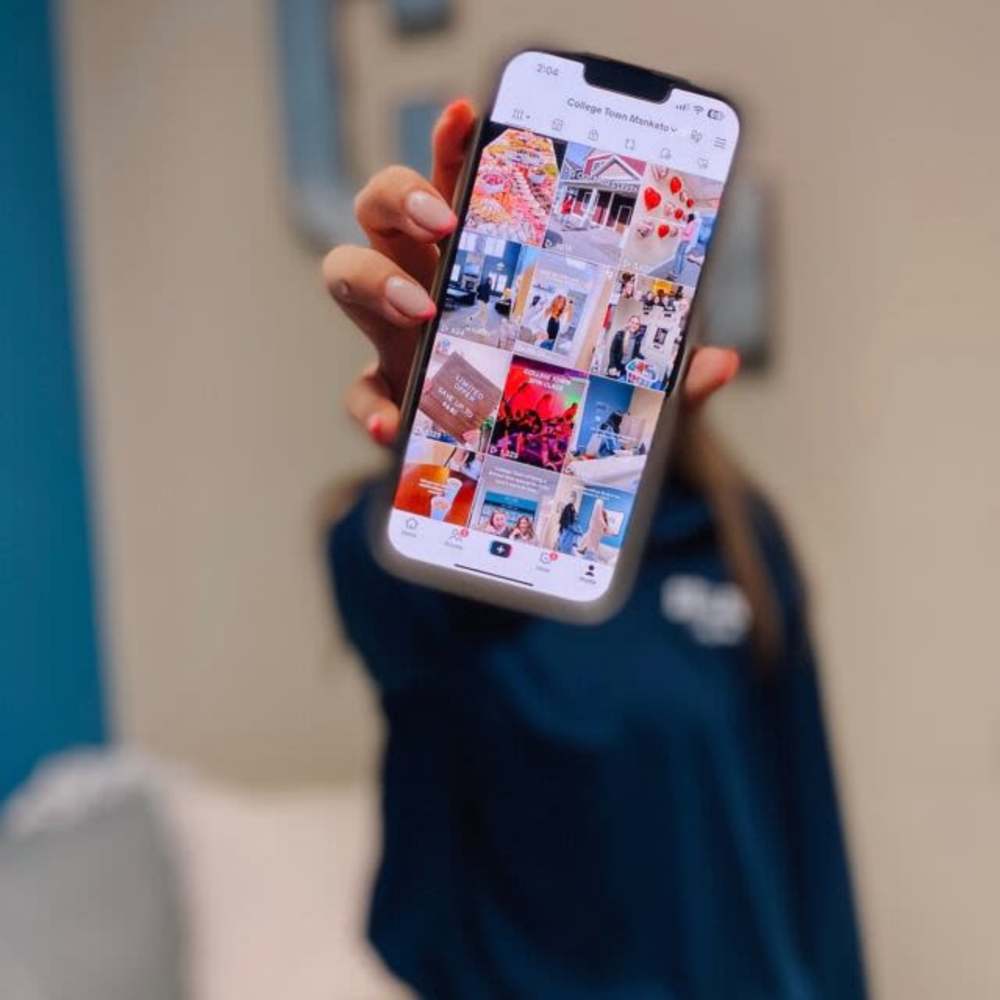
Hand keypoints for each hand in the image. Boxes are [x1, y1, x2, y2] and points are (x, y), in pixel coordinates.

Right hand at [322, 101, 740, 446]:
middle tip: (444, 224)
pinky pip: (359, 392)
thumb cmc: (579, 397)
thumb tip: (718, 363)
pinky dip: (371, 407)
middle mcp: (430, 282)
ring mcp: (401, 337)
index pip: (457, 182)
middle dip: (399, 197)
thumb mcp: (628, 380)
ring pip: (347, 273)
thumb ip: (665, 369)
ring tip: (420, 308)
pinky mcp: (391, 396)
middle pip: (381, 210)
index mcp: (483, 256)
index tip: (468, 112)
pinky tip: (399, 425)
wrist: (548, 470)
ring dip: (373, 279)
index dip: (453, 144)